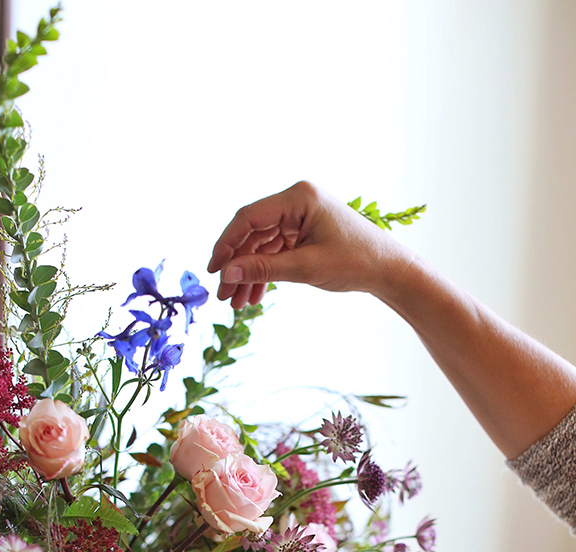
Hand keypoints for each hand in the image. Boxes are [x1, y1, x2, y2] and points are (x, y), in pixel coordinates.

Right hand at [207, 180, 403, 308]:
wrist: (389, 269)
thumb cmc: (356, 262)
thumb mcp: (306, 267)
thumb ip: (264, 269)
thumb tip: (227, 274)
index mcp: (299, 197)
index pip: (249, 217)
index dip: (227, 244)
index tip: (214, 271)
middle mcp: (297, 201)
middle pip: (252, 233)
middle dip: (237, 266)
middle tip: (223, 295)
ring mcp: (299, 217)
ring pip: (261, 245)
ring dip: (249, 274)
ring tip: (237, 303)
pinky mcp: (303, 232)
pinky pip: (275, 251)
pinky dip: (265, 273)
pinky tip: (254, 296)